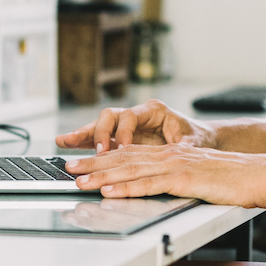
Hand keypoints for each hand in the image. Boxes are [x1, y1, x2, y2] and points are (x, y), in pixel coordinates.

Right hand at [55, 99, 214, 152]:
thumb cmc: (198, 138)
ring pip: (100, 125)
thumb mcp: (194, 143)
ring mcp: (127, 126)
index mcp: (154, 110)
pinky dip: (83, 141)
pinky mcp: (120, 138)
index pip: (131, 116)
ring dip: (83, 134)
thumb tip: (177, 154)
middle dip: (100, 133)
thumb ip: (181, 148)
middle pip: (111, 116)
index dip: (123, 133)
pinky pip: (98, 137)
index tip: (121, 149)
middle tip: (98, 153)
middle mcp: (137, 114)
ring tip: (65, 142)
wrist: (200, 140)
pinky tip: (65, 143)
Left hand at [63, 144, 265, 208]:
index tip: (80, 160)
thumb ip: (173, 179)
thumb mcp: (194, 176)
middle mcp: (167, 155)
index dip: (102, 157)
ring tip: (79, 180)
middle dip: (92, 163)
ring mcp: (174, 166)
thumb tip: (152, 188)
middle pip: (123, 158)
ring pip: (130, 169)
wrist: (256, 175)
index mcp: (169, 154)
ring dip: (102, 175)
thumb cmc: (229, 180)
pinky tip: (110, 191)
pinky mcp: (183, 179)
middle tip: (67, 167)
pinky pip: (149, 184)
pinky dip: (127, 187)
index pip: (128, 154)